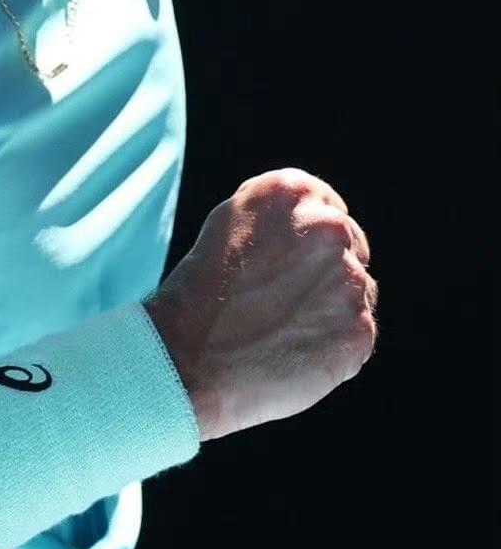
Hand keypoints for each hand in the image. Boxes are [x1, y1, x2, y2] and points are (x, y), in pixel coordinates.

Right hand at [144, 167, 377, 441]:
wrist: (188, 358)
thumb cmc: (202, 291)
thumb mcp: (232, 222)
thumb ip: (282, 215)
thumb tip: (323, 221)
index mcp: (293, 191)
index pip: (328, 207)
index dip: (309, 240)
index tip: (288, 264)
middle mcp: (328, 227)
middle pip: (350, 246)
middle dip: (325, 272)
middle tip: (283, 302)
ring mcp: (348, 279)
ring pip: (356, 291)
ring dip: (331, 308)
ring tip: (282, 329)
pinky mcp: (359, 330)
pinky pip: (359, 334)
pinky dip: (334, 346)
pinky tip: (294, 351)